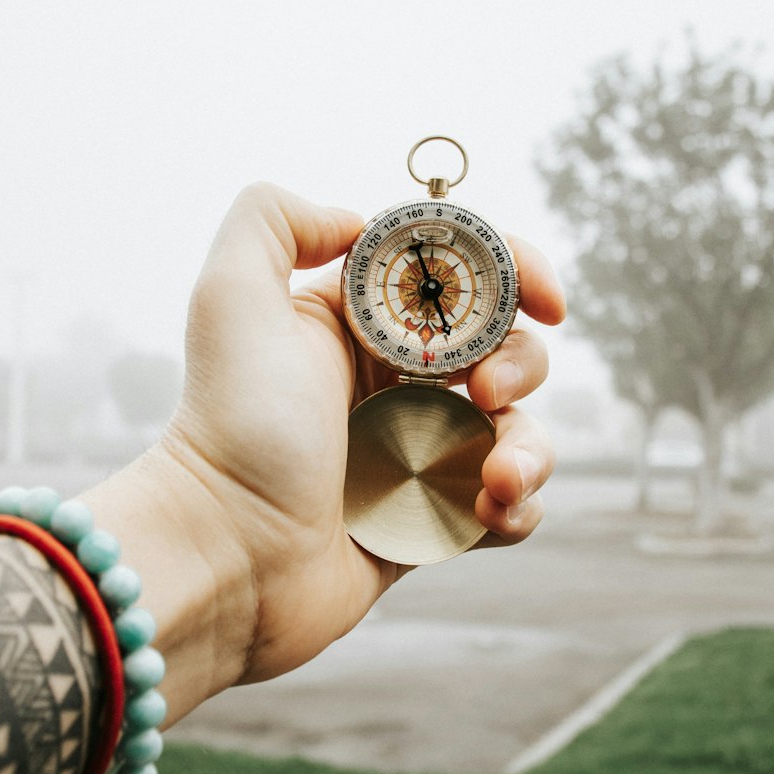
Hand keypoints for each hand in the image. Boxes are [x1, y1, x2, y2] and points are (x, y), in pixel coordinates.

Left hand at [86, 184, 564, 721]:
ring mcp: (420, 453)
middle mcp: (397, 383)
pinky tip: (485, 515)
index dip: (516, 274)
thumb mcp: (233, 295)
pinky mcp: (433, 520)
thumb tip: (356, 221)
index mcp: (363, 325)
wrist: (226, 555)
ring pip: (520, 431)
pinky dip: (518, 506)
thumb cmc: (233, 427)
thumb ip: (274, 219)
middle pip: (507, 349)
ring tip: (495, 480)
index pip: (462, 277)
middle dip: (522, 364)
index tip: (548, 300)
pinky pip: (511, 503)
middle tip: (486, 392)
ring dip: (531, 448)